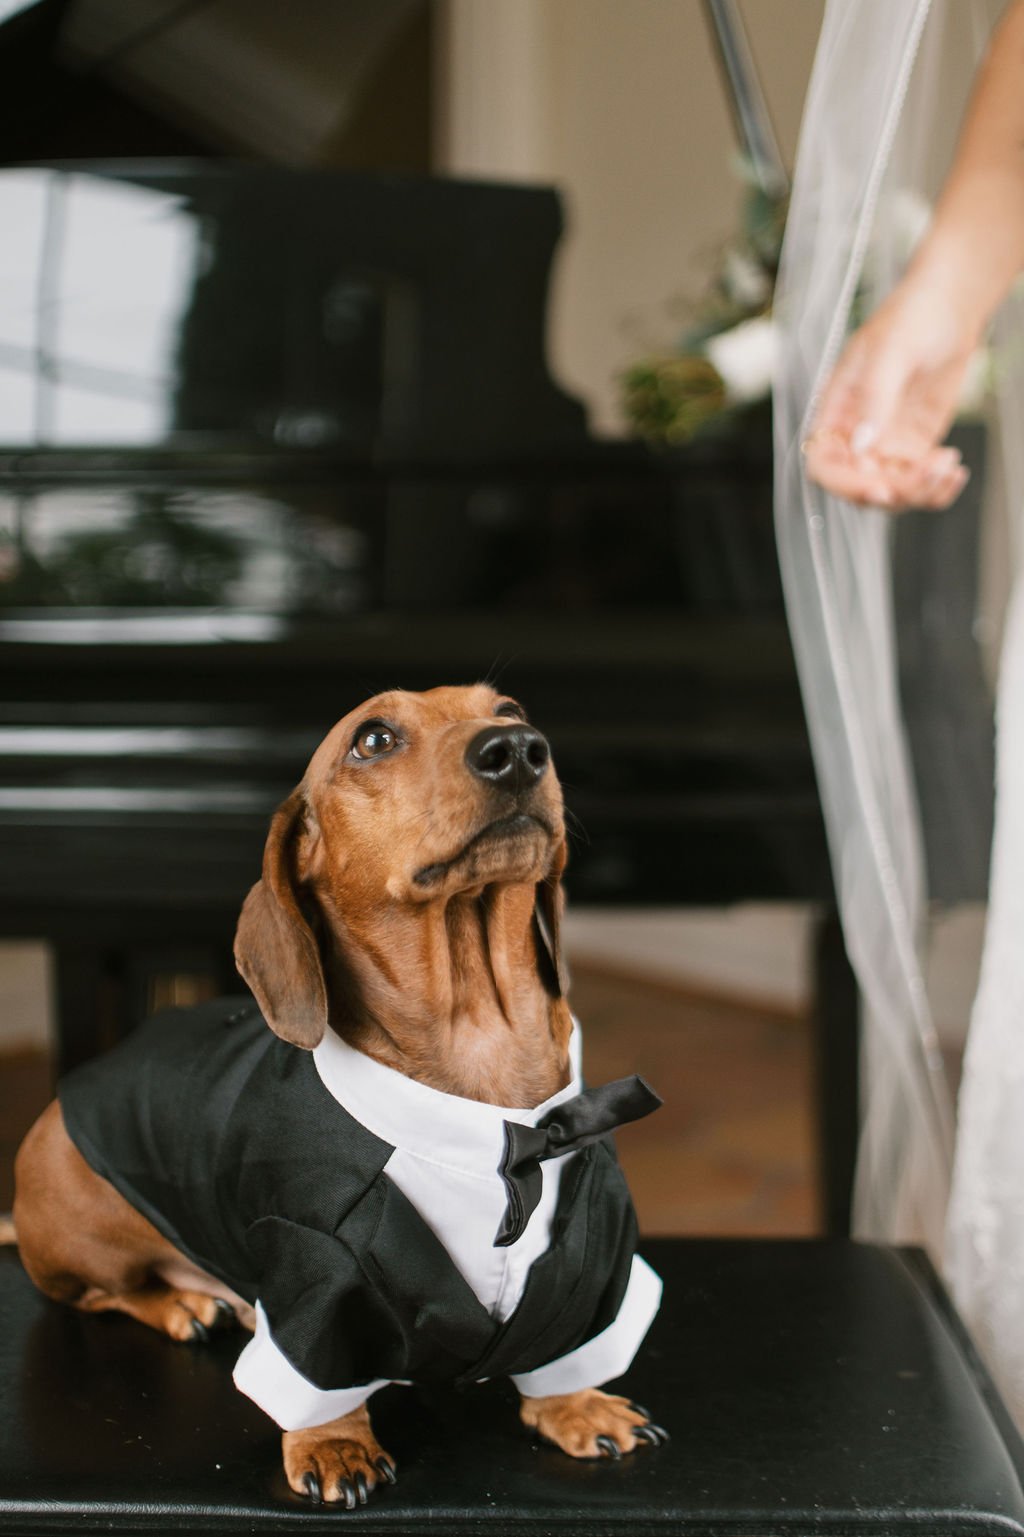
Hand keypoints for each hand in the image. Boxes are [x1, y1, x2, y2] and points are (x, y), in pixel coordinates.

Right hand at [802, 278, 976, 511]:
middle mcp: (856, 435)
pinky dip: (938, 487)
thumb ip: (874, 398)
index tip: (881, 488)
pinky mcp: (915, 446)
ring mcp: (886, 444)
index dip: (846, 484)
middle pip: (861, 486)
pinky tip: (955, 470)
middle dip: (895, 490)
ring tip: (948, 466)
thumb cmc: (911, 317)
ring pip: (893, 491)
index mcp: (835, 412)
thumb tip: (861, 444)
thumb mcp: (890, 351)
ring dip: (921, 491)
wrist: (950, 306)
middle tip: (928, 473)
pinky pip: (919, 482)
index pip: (824, 465)